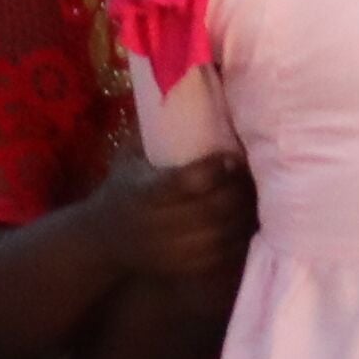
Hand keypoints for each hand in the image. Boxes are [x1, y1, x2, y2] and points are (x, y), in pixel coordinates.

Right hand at [107, 145, 257, 294]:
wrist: (101, 240)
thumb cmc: (121, 188)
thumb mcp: (127, 158)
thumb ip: (151, 132)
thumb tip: (180, 89)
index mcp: (141, 193)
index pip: (186, 183)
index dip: (214, 170)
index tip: (231, 157)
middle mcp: (155, 225)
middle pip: (210, 210)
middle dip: (237, 191)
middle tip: (255, 174)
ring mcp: (170, 251)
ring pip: (220, 234)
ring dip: (243, 214)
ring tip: (257, 195)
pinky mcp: (182, 269)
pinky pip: (221, 256)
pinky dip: (239, 238)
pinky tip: (248, 220)